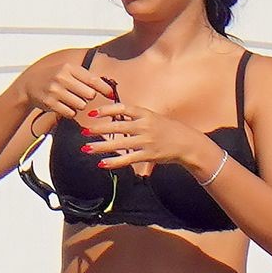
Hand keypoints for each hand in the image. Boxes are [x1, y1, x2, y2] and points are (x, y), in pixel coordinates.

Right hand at [21, 59, 125, 131]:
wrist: (29, 84)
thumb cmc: (54, 78)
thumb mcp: (67, 71)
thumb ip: (86, 77)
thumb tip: (109, 88)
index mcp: (69, 67)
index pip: (93, 79)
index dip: (104, 88)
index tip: (111, 94)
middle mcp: (62, 77)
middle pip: (89, 95)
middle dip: (87, 98)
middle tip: (79, 95)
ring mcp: (55, 91)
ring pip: (81, 105)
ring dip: (79, 106)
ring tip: (70, 100)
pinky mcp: (50, 103)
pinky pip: (70, 113)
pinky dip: (70, 112)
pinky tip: (63, 106)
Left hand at [80, 100, 208, 175]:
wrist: (187, 143)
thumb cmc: (168, 129)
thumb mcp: (153, 117)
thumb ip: (135, 117)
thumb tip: (115, 117)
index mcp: (145, 114)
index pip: (122, 109)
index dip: (106, 110)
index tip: (92, 114)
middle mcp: (145, 126)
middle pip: (117, 126)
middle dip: (98, 129)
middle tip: (84, 131)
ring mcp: (146, 141)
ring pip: (119, 143)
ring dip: (101, 146)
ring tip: (87, 148)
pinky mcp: (148, 155)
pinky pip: (128, 159)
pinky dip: (114, 162)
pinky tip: (102, 163)